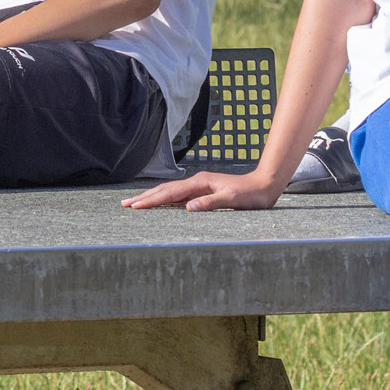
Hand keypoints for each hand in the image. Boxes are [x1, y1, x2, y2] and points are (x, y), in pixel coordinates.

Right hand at [121, 168, 285, 210]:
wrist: (264, 185)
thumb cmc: (250, 195)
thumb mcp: (232, 200)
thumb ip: (210, 203)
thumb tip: (188, 208)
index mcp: (199, 183)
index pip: (169, 193)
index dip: (151, 200)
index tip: (134, 206)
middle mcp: (196, 181)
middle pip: (165, 189)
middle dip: (144, 197)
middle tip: (125, 204)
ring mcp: (199, 185)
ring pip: (169, 191)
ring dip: (152, 196)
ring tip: (136, 203)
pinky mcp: (203, 189)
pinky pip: (178, 194)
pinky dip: (164, 198)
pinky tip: (160, 202)